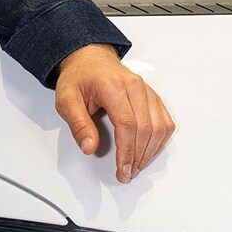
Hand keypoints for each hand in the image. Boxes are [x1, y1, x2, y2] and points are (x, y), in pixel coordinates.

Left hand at [54, 46, 174, 182]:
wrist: (90, 59)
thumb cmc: (79, 78)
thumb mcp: (66, 100)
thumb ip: (78, 125)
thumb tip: (89, 147)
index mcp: (112, 86)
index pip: (127, 124)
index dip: (127, 151)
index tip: (122, 169)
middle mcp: (134, 86)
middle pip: (146, 128)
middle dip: (138, 157)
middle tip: (127, 173)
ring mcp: (146, 90)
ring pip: (159, 126)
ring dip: (150, 151)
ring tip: (137, 165)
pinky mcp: (153, 96)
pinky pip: (165, 121)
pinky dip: (160, 139)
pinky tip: (149, 150)